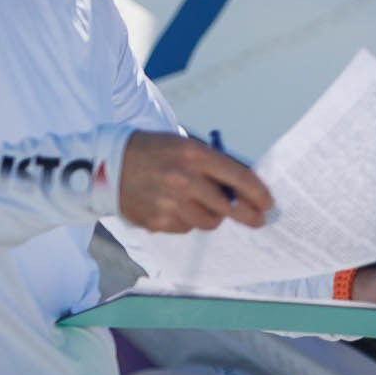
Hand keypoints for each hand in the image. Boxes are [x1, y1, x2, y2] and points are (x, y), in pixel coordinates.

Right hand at [118, 131, 271, 232]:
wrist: (106, 163)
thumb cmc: (154, 151)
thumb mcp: (185, 146)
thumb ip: (214, 166)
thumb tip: (243, 190)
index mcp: (194, 155)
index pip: (239, 178)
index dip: (258, 193)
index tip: (268, 202)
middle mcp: (183, 180)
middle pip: (229, 208)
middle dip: (249, 215)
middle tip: (259, 220)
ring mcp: (169, 203)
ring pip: (210, 222)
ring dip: (213, 216)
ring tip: (202, 204)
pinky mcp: (157, 221)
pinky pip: (187, 228)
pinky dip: (188, 220)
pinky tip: (176, 207)